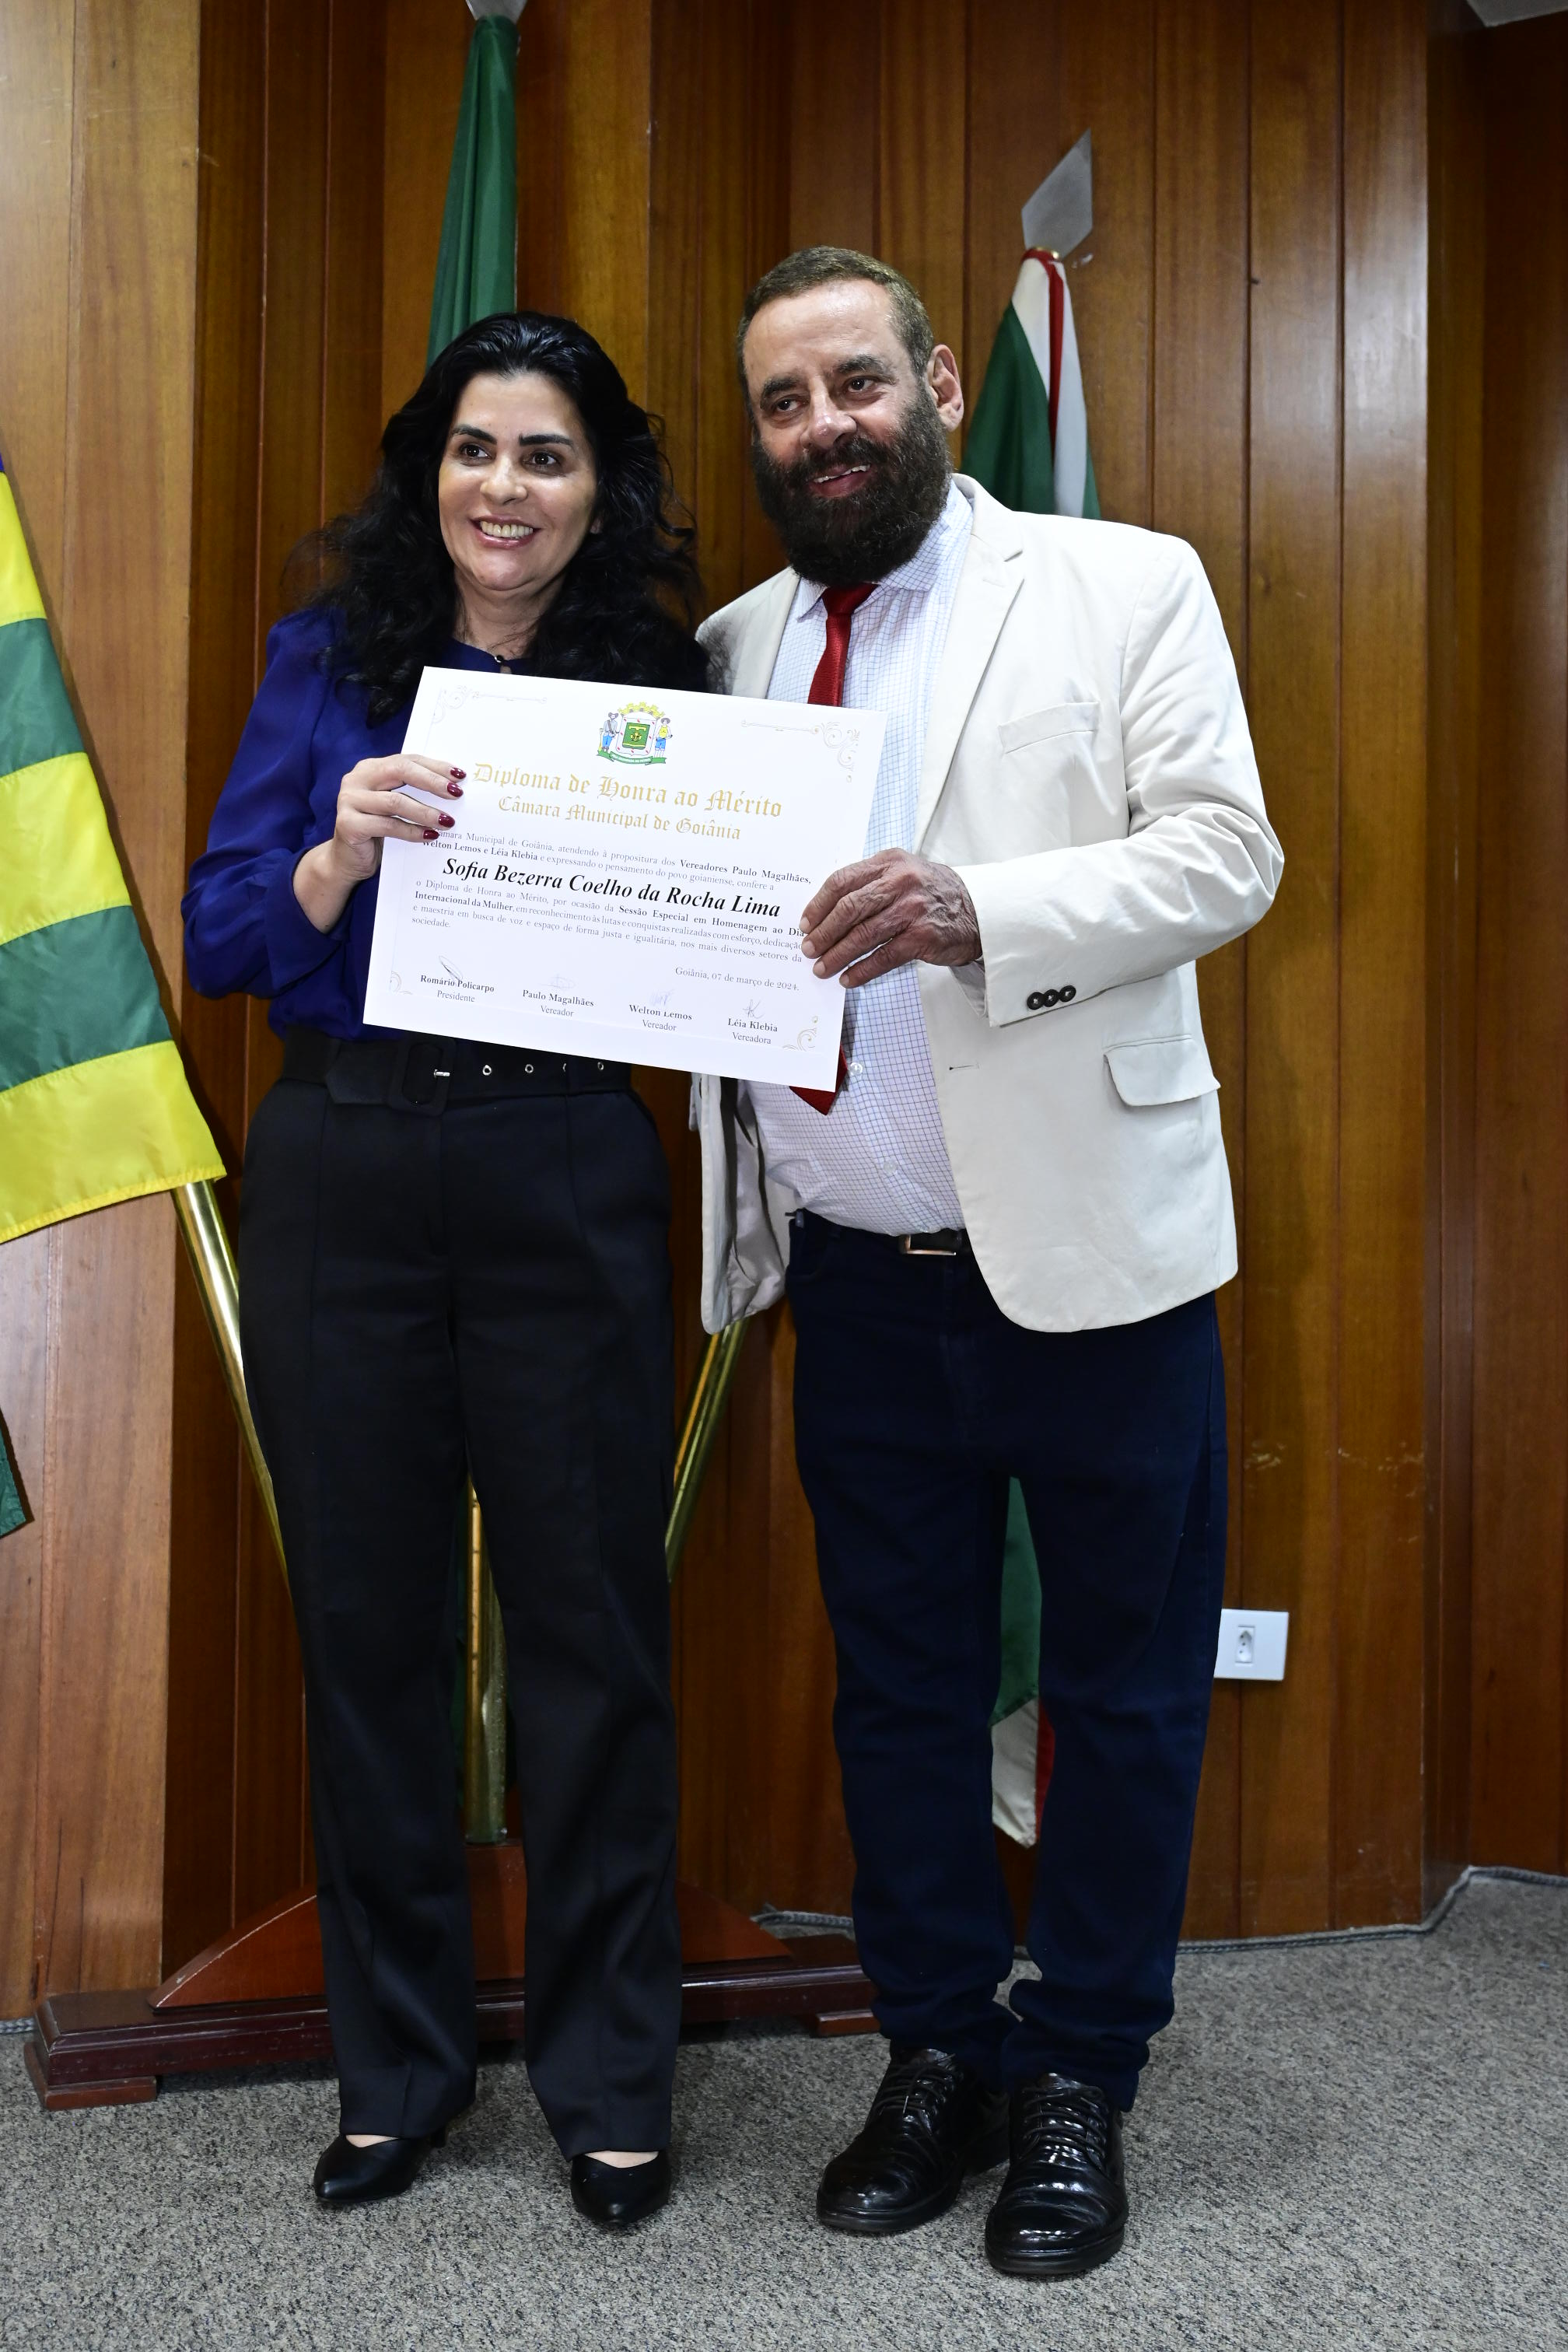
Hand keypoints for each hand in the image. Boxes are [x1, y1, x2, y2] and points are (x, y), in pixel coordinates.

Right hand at [294, 754, 463, 932]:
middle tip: (456, 793)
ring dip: (425, 812)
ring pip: (395, 802)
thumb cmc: (376, 832)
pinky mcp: (348, 824)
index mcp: (369, 769)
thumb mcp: (394, 807)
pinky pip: (388, 826)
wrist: (346, 861)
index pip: (406, 760)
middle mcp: (356, 779)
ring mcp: (349, 800)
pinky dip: (412, 832)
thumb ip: (412, 793)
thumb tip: (453, 791)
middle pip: (399, 771)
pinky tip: (430, 836)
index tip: (459, 776)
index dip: (434, 766)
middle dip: (431, 782)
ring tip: (447, 821)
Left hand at [799, 849, 981, 986]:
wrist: (979, 910)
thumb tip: (826, 913)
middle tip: (808, 948)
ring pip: (863, 934)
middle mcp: (900, 881)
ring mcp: (912, 909)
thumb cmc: (933, 894)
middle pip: (849, 908)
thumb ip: (870, 883)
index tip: (804, 923)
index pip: (842, 881)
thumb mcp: (903, 873)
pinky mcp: (923, 936)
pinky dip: (862, 970)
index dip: (818, 904)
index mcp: (889, 862)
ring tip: (821, 968)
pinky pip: (883, 956)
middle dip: (823, 932)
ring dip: (837, 954)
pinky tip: (848, 978)